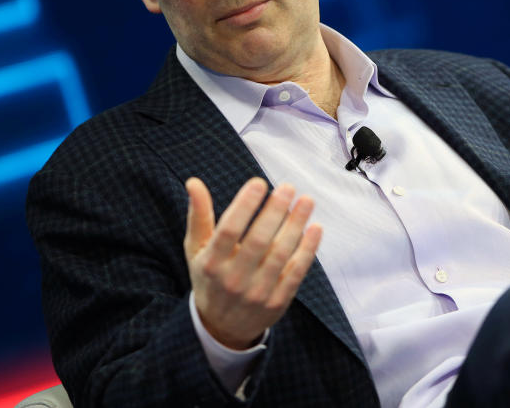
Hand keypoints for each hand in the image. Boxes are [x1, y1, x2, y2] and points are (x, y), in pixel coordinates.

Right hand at [184, 177, 321, 348]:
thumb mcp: (196, 250)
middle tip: (287, 187)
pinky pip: (296, 273)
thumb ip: (198, 216)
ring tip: (306, 201)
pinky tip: (315, 228)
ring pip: (280, 255)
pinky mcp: (277, 302)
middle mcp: (233, 280)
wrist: (221, 327)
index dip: (244, 205)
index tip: (259, 183)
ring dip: (296, 225)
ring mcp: (257, 293)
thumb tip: (194, 182)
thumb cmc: (209, 277)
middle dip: (275, 211)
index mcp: (211, 263)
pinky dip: (308, 250)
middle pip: (258, 241)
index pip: (228, 231)